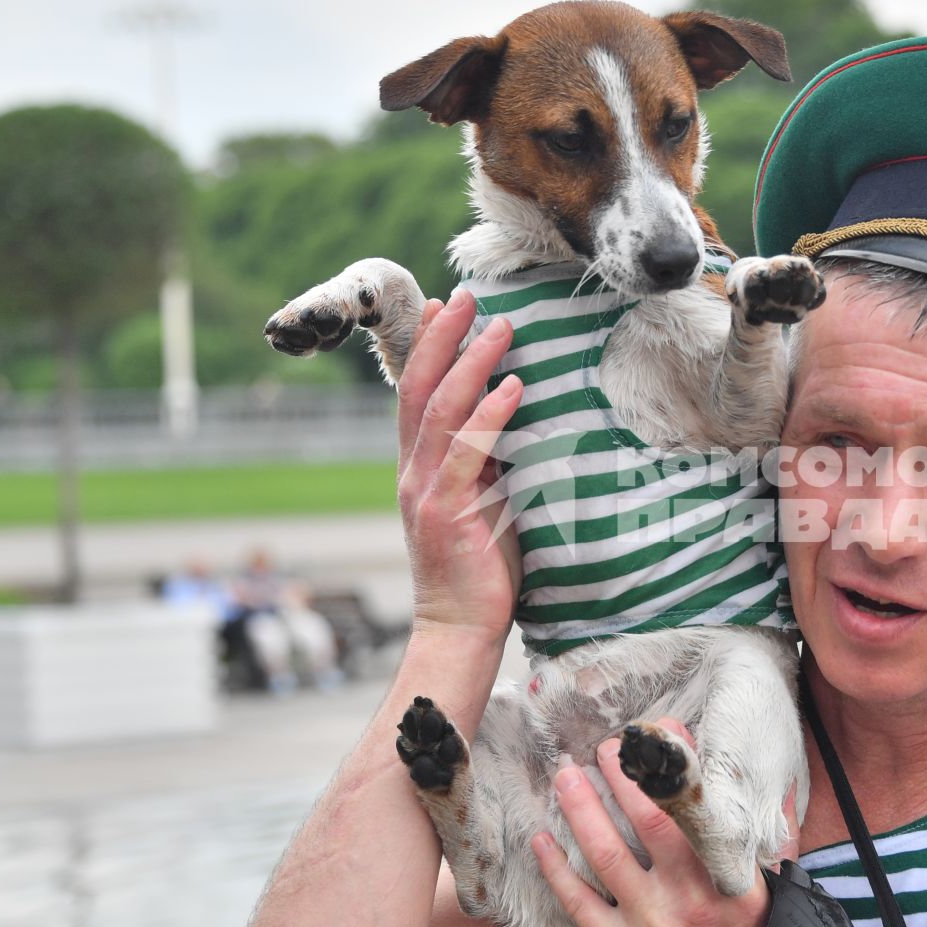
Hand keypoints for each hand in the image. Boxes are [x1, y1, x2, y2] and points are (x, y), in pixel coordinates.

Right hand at [396, 289, 524, 640]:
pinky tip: (513, 386)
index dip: (423, 347)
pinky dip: (490, 414)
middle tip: (465, 296)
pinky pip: (468, 454)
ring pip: (441, 411)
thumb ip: (484, 464)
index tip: (440, 305)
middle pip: (418, 389)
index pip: (413, 394)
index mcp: (416, 468)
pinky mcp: (449, 514)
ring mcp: (427, 492)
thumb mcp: (481, 504)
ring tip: (499, 327)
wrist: (459, 630)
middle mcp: (413, 473)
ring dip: (470, 363)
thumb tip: (507, 420)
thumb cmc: (479, 571)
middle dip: (440, 338)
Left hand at [532, 719, 799, 926]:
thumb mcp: (769, 890)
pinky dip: (557, 868)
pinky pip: (580, 904)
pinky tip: (543, 838)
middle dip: (623, 777)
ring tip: (567, 776)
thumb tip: (772, 781)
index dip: (680, 767)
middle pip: (649, 824)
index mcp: (733, 881)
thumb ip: (770, 837)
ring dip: (583, 810)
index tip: (663, 730)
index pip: (702, 811)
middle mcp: (692, 903)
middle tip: (605, 746)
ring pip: (607, 856)